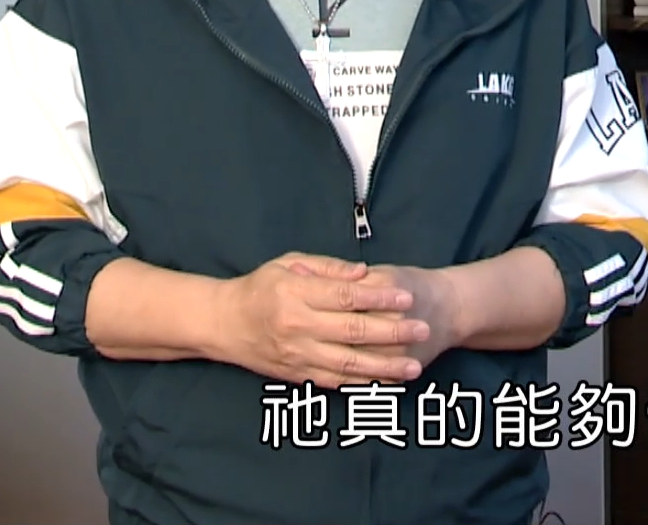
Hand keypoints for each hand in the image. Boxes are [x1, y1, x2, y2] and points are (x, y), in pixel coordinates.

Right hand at [213, 253, 430, 386]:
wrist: (225, 324)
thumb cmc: (260, 288)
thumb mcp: (289, 263)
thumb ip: (328, 268)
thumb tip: (364, 274)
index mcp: (295, 294)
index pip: (344, 297)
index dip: (379, 299)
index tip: (407, 299)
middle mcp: (297, 327)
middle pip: (352, 332)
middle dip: (392, 332)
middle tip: (423, 330)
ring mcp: (298, 355)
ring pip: (348, 364)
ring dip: (384, 367)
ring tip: (413, 367)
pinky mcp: (298, 375)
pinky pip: (336, 381)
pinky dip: (363, 384)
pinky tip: (386, 383)